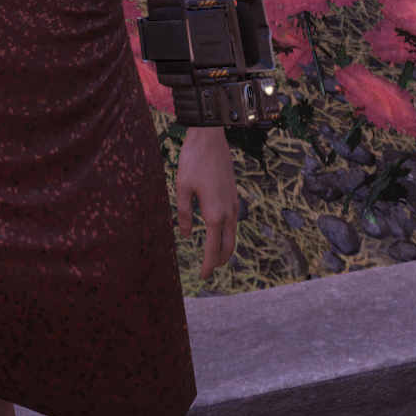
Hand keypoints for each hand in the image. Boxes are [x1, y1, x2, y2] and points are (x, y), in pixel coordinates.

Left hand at [175, 127, 237, 281]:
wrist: (211, 139)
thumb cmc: (193, 162)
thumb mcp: (182, 188)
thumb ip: (184, 214)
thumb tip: (188, 234)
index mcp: (214, 213)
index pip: (214, 247)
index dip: (209, 264)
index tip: (203, 276)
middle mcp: (228, 211)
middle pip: (229, 245)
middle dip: (220, 260)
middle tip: (209, 271)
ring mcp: (233, 202)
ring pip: (233, 233)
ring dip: (225, 247)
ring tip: (214, 256)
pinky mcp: (233, 194)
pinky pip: (233, 220)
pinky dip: (227, 233)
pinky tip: (219, 231)